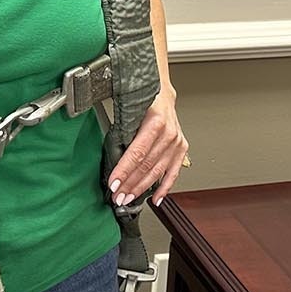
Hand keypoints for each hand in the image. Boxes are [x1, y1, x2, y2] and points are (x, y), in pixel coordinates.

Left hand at [106, 86, 187, 207]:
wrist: (162, 92)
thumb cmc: (145, 100)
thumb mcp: (129, 110)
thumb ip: (122, 131)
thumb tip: (109, 155)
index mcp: (156, 122)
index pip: (137, 153)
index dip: (124, 171)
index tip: (114, 183)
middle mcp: (169, 133)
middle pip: (146, 165)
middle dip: (130, 184)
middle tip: (117, 196)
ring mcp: (177, 142)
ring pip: (157, 172)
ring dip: (142, 188)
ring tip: (128, 198)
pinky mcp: (181, 148)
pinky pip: (173, 173)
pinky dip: (164, 188)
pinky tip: (155, 199)